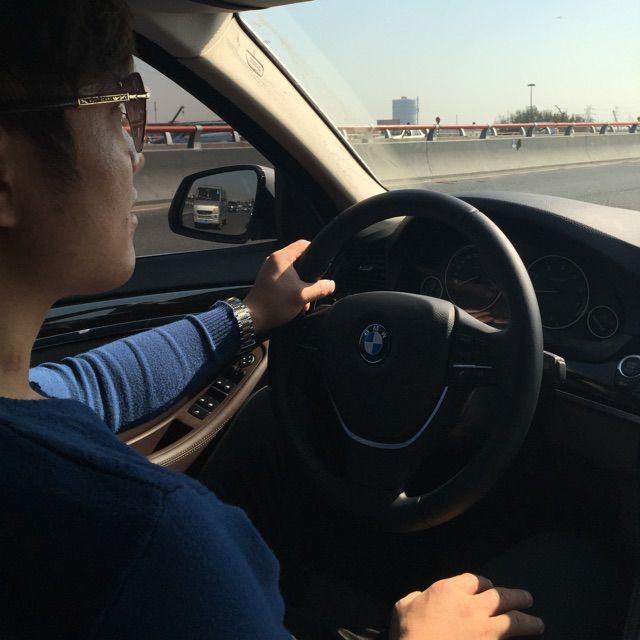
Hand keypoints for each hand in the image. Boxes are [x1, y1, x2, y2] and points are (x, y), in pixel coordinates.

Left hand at [243, 239, 334, 334]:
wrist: (254, 318)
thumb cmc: (276, 304)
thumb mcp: (303, 296)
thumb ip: (320, 288)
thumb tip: (331, 284)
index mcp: (281, 258)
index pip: (303, 244)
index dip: (316, 251)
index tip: (324, 263)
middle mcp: (274, 260)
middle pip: (299, 259)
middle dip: (309, 274)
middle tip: (315, 285)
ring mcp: (270, 270)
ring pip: (293, 272)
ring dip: (302, 285)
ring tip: (306, 299)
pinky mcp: (268, 280)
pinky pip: (285, 279)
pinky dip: (293, 288)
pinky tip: (297, 302)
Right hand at [389, 573, 543, 639]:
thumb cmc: (408, 635)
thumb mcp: (403, 607)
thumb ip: (417, 598)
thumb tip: (422, 599)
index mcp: (448, 591)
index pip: (474, 580)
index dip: (482, 583)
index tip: (487, 587)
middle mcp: (470, 607)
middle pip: (500, 596)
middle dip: (515, 596)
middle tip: (527, 598)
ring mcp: (483, 632)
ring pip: (512, 621)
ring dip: (527, 620)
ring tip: (537, 622)